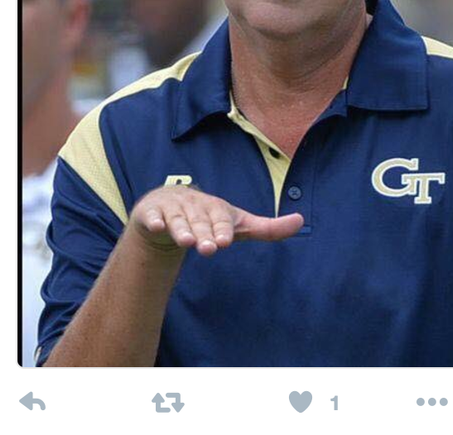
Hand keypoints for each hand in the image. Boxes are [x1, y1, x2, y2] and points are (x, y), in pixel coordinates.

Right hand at [129, 185, 303, 255]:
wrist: (169, 207)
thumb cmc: (210, 218)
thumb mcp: (239, 224)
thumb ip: (268, 228)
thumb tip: (301, 221)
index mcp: (217, 208)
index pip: (222, 219)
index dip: (223, 229)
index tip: (226, 241)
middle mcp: (195, 206)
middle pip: (201, 222)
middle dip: (205, 234)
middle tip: (208, 248)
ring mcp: (172, 209)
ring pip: (177, 221)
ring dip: (182, 230)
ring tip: (187, 242)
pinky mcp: (151, 214)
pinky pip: (151, 218)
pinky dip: (154, 221)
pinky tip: (156, 226)